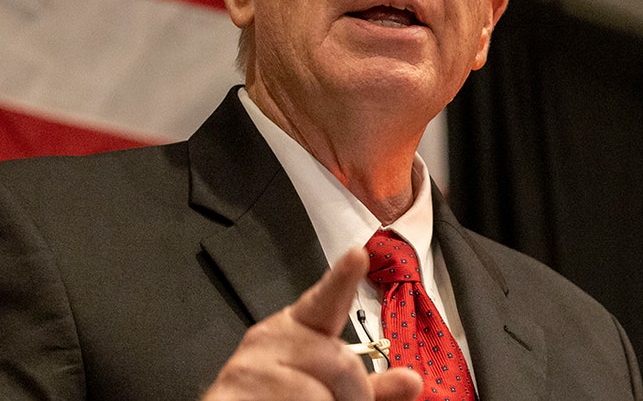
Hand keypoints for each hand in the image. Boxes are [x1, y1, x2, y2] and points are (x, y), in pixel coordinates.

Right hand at [202, 248, 421, 399]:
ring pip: (316, 393)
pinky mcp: (229, 394)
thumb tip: (413, 381)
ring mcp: (247, 367)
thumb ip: (371, 388)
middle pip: (339, 363)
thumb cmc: (285, 396)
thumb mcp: (331, 392)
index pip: (324, 301)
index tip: (358, 255)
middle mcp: (269, 339)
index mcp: (296, 329)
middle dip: (352, 396)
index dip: (342, 279)